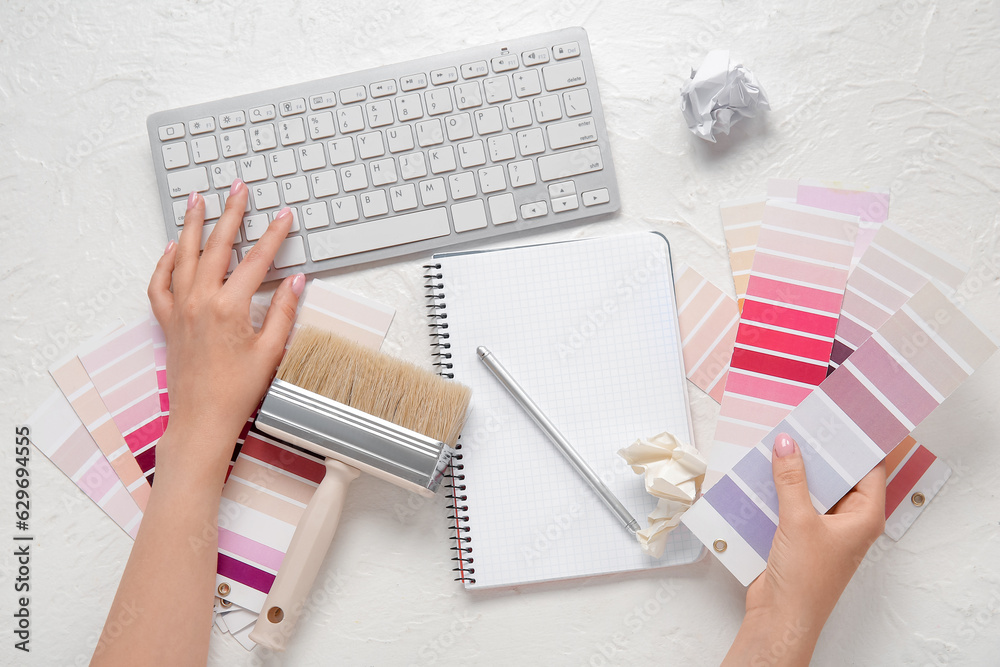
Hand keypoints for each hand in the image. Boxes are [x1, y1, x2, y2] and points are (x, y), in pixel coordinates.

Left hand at [147, 181, 304, 486]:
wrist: (202, 419)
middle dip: (230, 213)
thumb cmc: (237, 391)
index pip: (257, 260)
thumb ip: (284, 311)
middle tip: (238, 188)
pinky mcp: (168, 321)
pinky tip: (174, 247)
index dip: (274, 235)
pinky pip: (161, 283)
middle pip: (217, 246)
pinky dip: (166, 261)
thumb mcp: (271, 350)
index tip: (284, 216)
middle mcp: (200, 302)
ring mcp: (180, 310)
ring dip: (192, 225)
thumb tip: (296, 281)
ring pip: (184, 256)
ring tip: (197, 200)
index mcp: (230, 308)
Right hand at [724, 433, 885, 665]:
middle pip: (838, 476)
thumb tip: (788, 444)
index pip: (869, 468)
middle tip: (803, 423)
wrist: (781, 616)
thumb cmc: (805, 579)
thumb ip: (791, 479)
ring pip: (813, 488)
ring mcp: (824, 528)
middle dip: (820, 453)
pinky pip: (794, 502)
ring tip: (779, 441)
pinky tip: (763, 472)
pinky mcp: (801, 535)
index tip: (842, 417)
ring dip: (797, 470)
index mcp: (865, 516)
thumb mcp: (798, 520)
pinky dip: (781, 488)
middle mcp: (848, 520)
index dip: (857, 443)